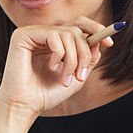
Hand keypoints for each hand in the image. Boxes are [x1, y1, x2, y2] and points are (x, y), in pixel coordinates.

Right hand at [0, 18, 115, 118]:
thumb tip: (99, 42)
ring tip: (66, 78)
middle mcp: (43, 35)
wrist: (25, 106)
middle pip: (76, 28)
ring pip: (68, 33)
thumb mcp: (76, 76)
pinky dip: (59, 54)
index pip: (77, 26)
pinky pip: (54, 35)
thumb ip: (88, 58)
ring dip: (73, 58)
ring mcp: (32, 33)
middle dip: (85, 51)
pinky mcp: (23, 35)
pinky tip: (51, 67)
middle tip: (83, 73)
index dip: (96, 30)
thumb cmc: (45, 95)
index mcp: (53, 43)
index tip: (109, 43)